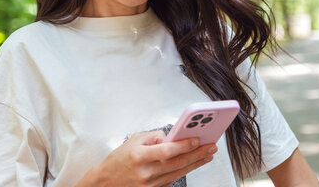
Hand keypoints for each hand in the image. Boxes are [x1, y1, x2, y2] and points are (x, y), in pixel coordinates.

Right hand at [74, 130, 216, 186]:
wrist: (106, 182)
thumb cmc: (119, 159)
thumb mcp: (134, 140)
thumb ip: (154, 136)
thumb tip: (173, 135)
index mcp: (139, 156)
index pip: (166, 151)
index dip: (184, 145)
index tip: (198, 139)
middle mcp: (146, 172)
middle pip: (178, 163)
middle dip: (197, 154)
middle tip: (211, 146)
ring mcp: (151, 184)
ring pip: (179, 172)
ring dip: (196, 163)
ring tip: (208, 154)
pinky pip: (173, 179)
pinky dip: (185, 170)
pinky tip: (195, 163)